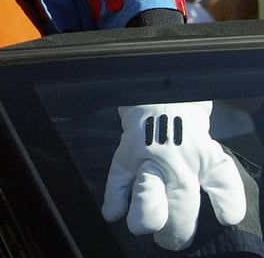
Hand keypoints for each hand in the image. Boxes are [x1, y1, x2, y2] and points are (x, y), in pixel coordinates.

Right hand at [102, 102, 245, 249]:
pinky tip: (112, 214)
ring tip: (143, 228)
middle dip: (177, 229)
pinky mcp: (127, 152)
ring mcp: (150, 155)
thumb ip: (222, 187)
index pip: (222, 184)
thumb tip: (228, 219)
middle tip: (172, 241)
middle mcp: (179, 160)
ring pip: (148, 189)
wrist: (160, 100)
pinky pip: (118, 177)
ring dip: (146, 214)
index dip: (226, 207)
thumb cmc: (189, 136)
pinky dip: (114, 197)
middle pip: (182, 202)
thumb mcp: (213, 155)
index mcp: (204, 159)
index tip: (224, 218)